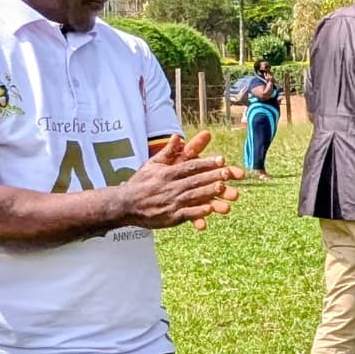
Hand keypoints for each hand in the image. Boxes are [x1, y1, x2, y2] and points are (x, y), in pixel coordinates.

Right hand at [116, 129, 238, 227]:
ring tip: (223, 188)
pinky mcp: (170, 217)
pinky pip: (186, 214)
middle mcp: (171, 186)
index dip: (207, 163)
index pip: (191, 166)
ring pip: (193, 196)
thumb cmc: (140, 183)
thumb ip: (167, 152)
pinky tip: (209, 210)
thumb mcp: (152, 164)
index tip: (221, 159)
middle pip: (195, 180)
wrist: (125, 205)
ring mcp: (171, 202)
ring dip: (209, 192)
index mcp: (167, 173)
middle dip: (213, 176)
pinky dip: (198, 212)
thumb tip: (178, 137)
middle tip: (229, 173)